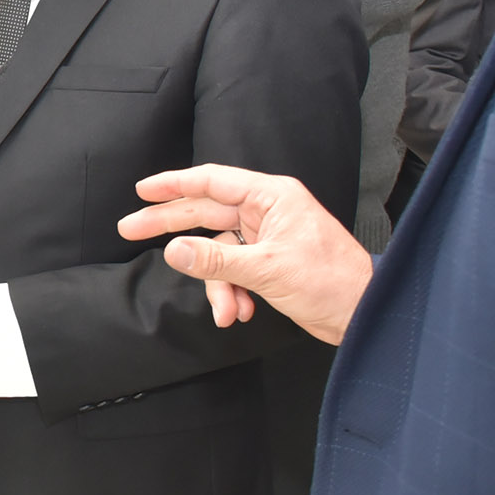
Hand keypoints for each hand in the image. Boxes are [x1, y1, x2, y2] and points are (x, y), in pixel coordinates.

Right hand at [118, 164, 370, 343]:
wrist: (364, 313)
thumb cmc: (331, 282)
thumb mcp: (268, 270)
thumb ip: (216, 260)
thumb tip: (173, 250)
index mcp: (272, 197)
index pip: (212, 181)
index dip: (174, 184)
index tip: (142, 191)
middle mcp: (267, 211)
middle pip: (206, 212)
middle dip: (171, 227)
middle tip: (129, 228)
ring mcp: (267, 236)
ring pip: (219, 251)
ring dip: (216, 283)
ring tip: (225, 310)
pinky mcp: (268, 261)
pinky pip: (233, 270)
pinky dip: (231, 292)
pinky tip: (239, 312)